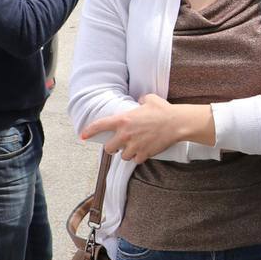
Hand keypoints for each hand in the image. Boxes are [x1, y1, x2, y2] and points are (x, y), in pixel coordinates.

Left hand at [79, 93, 213, 161]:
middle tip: (118, 146)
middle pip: (109, 148)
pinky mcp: (144, 153)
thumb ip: (141, 100)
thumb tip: (140, 102)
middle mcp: (125, 134)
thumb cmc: (164, 110)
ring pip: (123, 156)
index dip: (89, 131)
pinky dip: (139, 157)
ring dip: (127, 153)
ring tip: (134, 148)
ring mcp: (134, 145)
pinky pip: (136, 160)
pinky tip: (144, 152)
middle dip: (112, 148)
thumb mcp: (150, 99)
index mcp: (123, 120)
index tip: (83, 135)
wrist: (177, 123)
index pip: (100, 126)